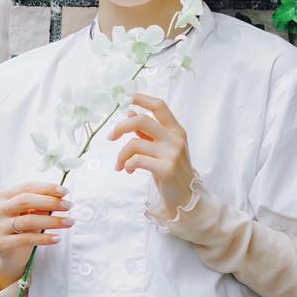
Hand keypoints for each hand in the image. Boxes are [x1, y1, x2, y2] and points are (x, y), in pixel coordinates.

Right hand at [0, 179, 72, 287]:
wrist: (9, 256)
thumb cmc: (22, 230)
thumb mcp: (31, 213)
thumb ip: (42, 204)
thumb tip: (61, 196)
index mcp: (3, 196)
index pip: (27, 187)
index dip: (47, 188)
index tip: (65, 191)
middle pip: (25, 200)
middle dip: (50, 202)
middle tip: (68, 206)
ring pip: (28, 220)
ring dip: (52, 221)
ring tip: (69, 222)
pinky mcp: (1, 243)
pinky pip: (27, 238)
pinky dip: (44, 238)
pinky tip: (57, 238)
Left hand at [106, 92, 195, 216]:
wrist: (187, 198)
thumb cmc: (172, 170)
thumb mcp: (162, 148)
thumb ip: (147, 131)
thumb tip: (130, 111)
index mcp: (176, 130)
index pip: (159, 106)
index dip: (142, 98)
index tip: (127, 98)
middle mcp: (175, 138)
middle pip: (142, 121)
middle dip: (120, 127)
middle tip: (110, 137)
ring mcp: (172, 153)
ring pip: (134, 144)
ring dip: (121, 155)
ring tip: (119, 164)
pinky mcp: (166, 169)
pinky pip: (136, 160)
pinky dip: (126, 164)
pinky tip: (127, 170)